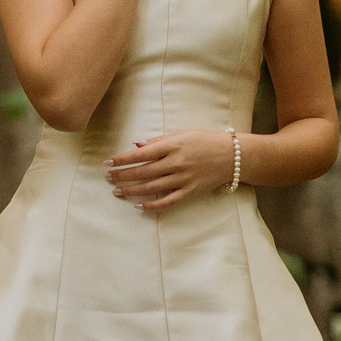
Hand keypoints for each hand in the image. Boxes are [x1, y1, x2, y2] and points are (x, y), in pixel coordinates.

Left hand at [105, 129, 235, 212]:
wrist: (232, 155)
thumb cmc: (204, 140)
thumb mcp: (181, 134)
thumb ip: (157, 141)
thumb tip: (136, 146)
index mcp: (172, 146)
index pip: (141, 154)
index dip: (122, 159)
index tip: (108, 162)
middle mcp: (176, 163)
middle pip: (143, 172)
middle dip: (122, 175)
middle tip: (107, 177)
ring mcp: (183, 179)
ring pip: (152, 188)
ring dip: (131, 190)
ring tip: (117, 190)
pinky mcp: (191, 192)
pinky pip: (168, 201)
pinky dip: (152, 206)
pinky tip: (138, 206)